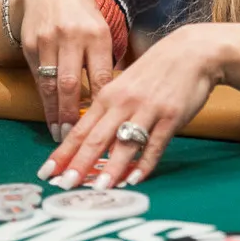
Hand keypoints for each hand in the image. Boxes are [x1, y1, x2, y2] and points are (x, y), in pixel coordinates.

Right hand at [16, 0, 113, 142]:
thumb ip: (104, 61)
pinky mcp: (30, 44)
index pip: (100, 74)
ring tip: (59, 134)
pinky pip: (37, 77)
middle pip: (71, 83)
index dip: (100, 103)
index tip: (104, 125)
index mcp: (97, 34)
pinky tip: (49, 115)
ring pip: (51, 84)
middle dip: (72, 115)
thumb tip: (112, 101)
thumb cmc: (84, 17)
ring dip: (54, 113)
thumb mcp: (101, 32)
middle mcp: (72, 37)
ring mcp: (48, 40)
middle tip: (74, 139)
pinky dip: (44, 99)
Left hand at [38, 23, 224, 189]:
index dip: (63, 153)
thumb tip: (94, 141)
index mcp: (109, 95)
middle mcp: (124, 103)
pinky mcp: (171, 116)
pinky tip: (136, 179)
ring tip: (99, 188)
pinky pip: (155, 144)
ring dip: (111, 168)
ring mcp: (148, 109)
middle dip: (79, 164)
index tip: (47, 172)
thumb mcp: (126, 85)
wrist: (192, 51)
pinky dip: (145, 164)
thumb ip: (110, 111)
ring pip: (125, 144)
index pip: (80, 129)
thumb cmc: (156, 70)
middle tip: (65, 185)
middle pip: (97, 138)